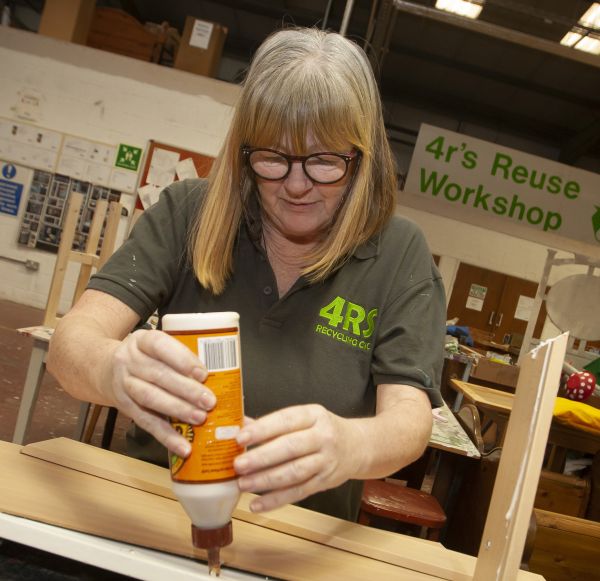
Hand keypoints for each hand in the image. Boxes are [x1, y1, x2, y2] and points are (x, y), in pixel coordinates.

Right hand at [108, 329, 215, 456]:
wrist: (104, 369)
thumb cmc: (145, 356)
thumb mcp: (157, 345)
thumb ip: (181, 354)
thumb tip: (223, 373)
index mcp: (142, 340)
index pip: (160, 345)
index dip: (182, 359)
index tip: (203, 373)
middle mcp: (129, 361)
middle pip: (158, 375)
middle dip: (186, 390)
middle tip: (210, 401)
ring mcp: (124, 385)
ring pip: (151, 398)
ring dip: (178, 411)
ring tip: (200, 418)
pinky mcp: (125, 408)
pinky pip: (146, 423)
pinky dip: (166, 437)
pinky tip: (183, 446)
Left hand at [233, 404, 363, 511]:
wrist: (358, 446)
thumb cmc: (322, 429)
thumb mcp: (303, 417)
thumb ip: (271, 423)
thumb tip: (237, 425)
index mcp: (314, 415)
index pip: (286, 420)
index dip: (263, 429)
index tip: (241, 438)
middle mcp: (323, 436)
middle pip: (290, 448)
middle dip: (262, 457)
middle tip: (238, 465)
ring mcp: (326, 461)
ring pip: (294, 472)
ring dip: (266, 480)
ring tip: (243, 484)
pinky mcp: (325, 482)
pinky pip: (299, 492)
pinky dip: (277, 500)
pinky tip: (257, 504)